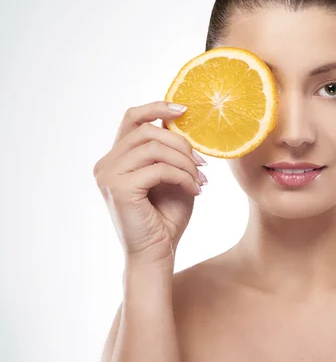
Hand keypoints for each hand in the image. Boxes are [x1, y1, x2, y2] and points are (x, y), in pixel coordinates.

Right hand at [93, 101, 206, 263]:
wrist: (157, 254)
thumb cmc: (165, 218)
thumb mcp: (172, 176)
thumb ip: (170, 151)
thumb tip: (180, 122)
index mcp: (116, 158)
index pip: (132, 118)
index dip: (157, 107)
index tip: (185, 109)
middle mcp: (106, 164)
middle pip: (146, 130)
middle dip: (181, 143)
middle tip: (203, 163)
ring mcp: (109, 175)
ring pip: (153, 147)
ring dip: (185, 162)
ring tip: (200, 180)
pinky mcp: (119, 188)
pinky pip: (159, 168)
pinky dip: (183, 177)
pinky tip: (195, 190)